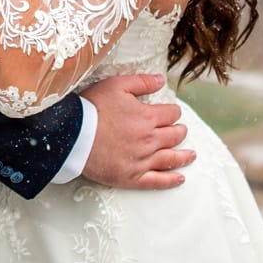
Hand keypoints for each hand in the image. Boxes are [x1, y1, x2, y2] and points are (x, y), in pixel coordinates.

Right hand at [79, 73, 194, 190]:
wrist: (71, 134)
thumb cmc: (92, 108)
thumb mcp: (116, 85)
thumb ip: (141, 82)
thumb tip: (161, 81)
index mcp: (147, 117)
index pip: (171, 114)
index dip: (172, 112)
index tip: (170, 112)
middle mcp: (149, 140)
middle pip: (174, 136)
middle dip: (179, 131)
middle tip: (179, 131)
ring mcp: (141, 160)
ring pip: (171, 159)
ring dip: (183, 156)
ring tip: (190, 155)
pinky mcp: (132, 177)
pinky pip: (157, 181)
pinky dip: (171, 180)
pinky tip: (180, 178)